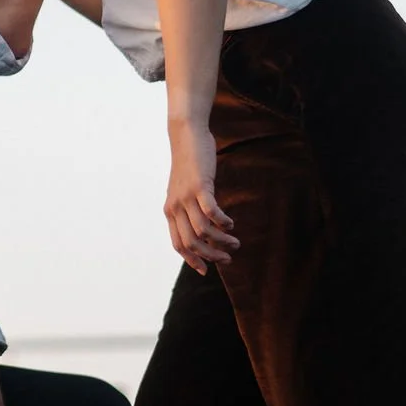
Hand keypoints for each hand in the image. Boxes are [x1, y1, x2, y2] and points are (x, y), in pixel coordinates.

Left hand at [165, 120, 236, 273]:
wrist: (186, 136)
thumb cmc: (189, 164)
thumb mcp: (184, 189)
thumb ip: (189, 208)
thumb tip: (203, 227)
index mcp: (170, 211)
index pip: (178, 244)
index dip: (192, 259)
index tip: (206, 270)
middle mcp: (175, 207)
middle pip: (191, 242)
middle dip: (211, 255)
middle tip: (227, 258)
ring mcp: (186, 197)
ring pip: (203, 230)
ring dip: (221, 240)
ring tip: (235, 242)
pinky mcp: (199, 186)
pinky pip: (211, 212)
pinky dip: (222, 221)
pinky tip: (230, 223)